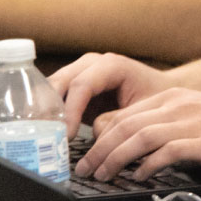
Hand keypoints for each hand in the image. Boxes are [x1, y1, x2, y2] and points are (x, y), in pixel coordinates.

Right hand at [50, 52, 168, 140]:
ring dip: (43, 111)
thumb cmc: (155, 98)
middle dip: (49, 110)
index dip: (70, 111)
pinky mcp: (72, 87)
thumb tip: (93, 133)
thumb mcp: (143, 111)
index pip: (82, 85)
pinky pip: (52, 97)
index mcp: (111, 66)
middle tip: (43, 136)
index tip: (67, 135)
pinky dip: (46, 113)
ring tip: (39, 135)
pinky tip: (43, 131)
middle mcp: (91, 65)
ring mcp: (79, 72)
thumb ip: (117, 121)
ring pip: (50, 88)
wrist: (160, 90)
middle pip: (59, 82)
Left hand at [75, 88, 200, 179]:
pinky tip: (139, 177)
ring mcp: (192, 122)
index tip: (88, 155)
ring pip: (139, 137)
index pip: (124, 114)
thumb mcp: (198, 118)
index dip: (99, 136)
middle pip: (125, 125)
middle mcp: (179, 105)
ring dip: (114, 158)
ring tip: (103, 175)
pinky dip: (148, 165)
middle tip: (85, 169)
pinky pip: (167, 152)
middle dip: (98, 149)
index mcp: (174, 98)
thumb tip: (136, 150)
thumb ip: (168, 127)